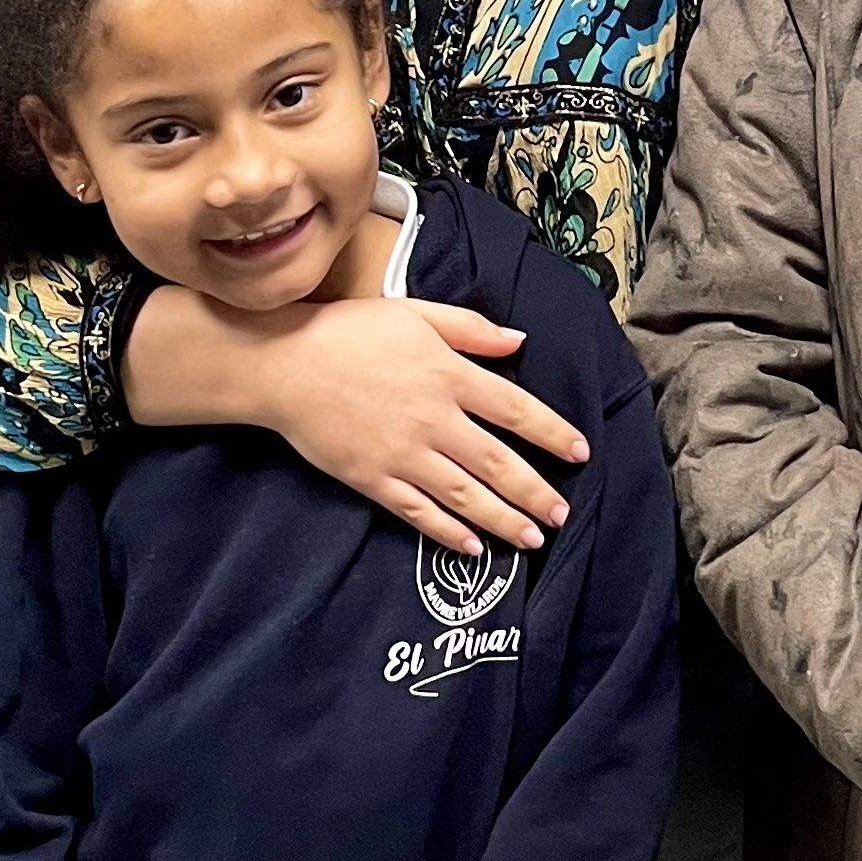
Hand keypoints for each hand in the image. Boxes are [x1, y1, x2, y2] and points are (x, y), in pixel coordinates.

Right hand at [129, 292, 586, 554]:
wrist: (281, 364)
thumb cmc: (347, 331)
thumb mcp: (413, 312)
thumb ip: (469, 328)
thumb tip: (519, 340)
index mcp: (448, 374)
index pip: (517, 409)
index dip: (553, 433)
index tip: (579, 452)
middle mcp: (434, 418)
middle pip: (499, 462)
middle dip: (535, 492)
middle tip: (561, 515)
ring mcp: (403, 453)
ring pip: (466, 495)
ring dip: (504, 520)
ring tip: (532, 538)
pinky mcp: (373, 478)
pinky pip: (419, 512)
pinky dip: (448, 533)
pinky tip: (472, 548)